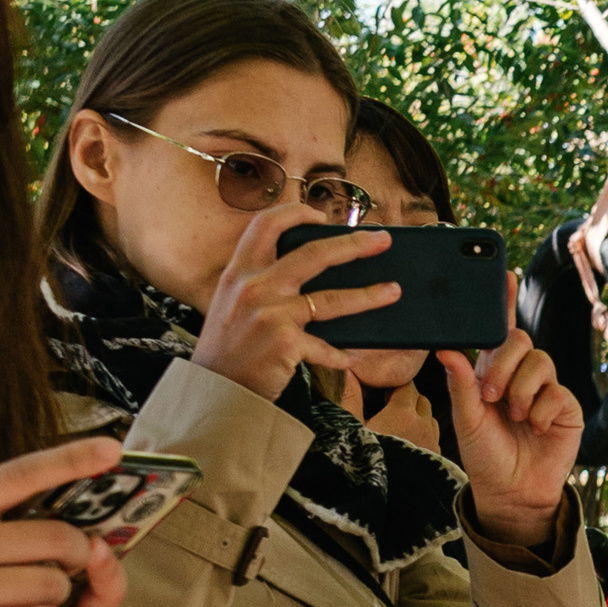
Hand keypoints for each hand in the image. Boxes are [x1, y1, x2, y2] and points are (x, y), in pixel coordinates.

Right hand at [193, 208, 393, 399]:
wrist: (214, 393)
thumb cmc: (226, 351)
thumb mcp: (230, 306)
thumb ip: (259, 285)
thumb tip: (305, 275)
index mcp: (238, 272)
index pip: (266, 225)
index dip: (295, 213)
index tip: (321, 215)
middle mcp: (253, 287)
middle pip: (313, 254)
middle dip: (354, 245)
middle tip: (382, 240)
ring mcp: (270, 314)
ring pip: (331, 299)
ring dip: (368, 295)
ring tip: (393, 291)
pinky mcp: (285, 343)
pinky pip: (325, 346)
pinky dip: (339, 354)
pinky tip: (350, 358)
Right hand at [338, 350, 444, 451]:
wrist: (385, 497)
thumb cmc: (363, 461)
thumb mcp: (351, 428)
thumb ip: (350, 397)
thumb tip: (347, 371)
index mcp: (402, 413)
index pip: (407, 386)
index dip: (396, 387)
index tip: (385, 393)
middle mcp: (423, 425)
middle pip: (421, 401)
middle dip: (408, 400)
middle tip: (389, 409)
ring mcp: (431, 444)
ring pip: (430, 420)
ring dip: (418, 419)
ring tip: (399, 427)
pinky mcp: (436, 460)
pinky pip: (434, 441)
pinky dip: (424, 437)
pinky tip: (408, 445)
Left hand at [442, 286, 580, 546]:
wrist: (512, 491)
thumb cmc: (485, 454)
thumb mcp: (466, 419)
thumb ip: (460, 384)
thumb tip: (446, 349)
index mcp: (493, 370)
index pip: (500, 329)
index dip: (503, 300)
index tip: (503, 272)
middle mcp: (521, 373)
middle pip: (520, 340)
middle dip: (503, 365)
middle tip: (491, 395)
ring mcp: (546, 388)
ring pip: (540, 362)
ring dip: (522, 390)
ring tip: (514, 416)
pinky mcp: (566, 406)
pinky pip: (556, 392)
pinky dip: (541, 411)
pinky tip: (534, 428)